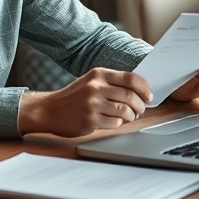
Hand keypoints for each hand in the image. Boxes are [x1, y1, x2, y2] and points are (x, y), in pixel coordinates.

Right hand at [18, 68, 152, 136]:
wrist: (50, 110)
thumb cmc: (73, 97)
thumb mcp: (90, 81)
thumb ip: (110, 83)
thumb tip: (137, 90)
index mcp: (98, 74)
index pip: (129, 78)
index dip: (143, 88)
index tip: (148, 95)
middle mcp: (96, 87)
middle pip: (130, 95)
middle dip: (140, 105)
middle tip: (141, 109)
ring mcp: (93, 104)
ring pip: (124, 110)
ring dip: (131, 116)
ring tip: (129, 116)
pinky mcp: (90, 120)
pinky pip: (115, 123)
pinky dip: (118, 124)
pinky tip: (113, 121)